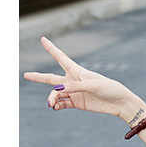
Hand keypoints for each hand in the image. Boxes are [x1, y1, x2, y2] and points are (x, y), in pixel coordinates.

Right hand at [23, 36, 141, 122]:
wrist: (120, 103)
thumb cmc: (109, 89)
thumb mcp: (93, 85)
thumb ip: (75, 87)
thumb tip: (58, 90)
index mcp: (77, 71)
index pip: (60, 57)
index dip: (51, 48)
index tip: (42, 39)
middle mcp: (73, 80)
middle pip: (51, 78)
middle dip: (38, 77)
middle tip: (25, 75)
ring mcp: (74, 92)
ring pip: (56, 94)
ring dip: (52, 98)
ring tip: (51, 104)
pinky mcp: (78, 103)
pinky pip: (63, 104)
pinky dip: (57, 105)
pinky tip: (54, 107)